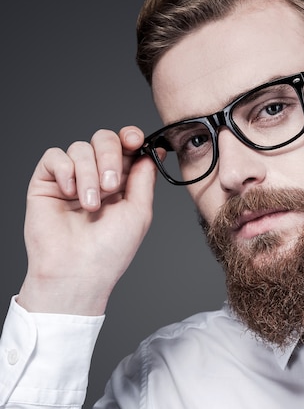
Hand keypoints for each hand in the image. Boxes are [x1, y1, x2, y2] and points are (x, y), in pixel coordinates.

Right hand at [17, 126, 156, 314]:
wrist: (77, 271)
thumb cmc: (109, 251)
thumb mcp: (139, 212)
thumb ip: (144, 178)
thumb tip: (152, 150)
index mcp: (121, 183)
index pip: (126, 147)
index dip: (130, 137)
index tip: (135, 140)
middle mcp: (96, 177)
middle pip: (104, 139)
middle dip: (110, 155)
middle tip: (111, 186)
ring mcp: (71, 179)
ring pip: (80, 147)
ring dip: (88, 174)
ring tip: (89, 205)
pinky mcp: (46, 182)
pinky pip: (55, 156)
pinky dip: (65, 170)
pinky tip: (69, 193)